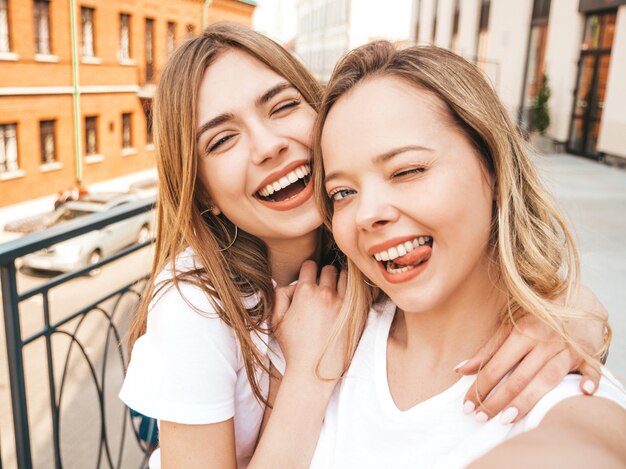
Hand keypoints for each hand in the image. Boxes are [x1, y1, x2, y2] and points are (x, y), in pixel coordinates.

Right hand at [271, 260, 347, 381]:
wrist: (313, 372)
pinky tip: (347, 299)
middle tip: (322, 288)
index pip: (310, 265)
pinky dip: (353, 291)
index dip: (307, 272)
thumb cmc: (293, 347)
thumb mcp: (276, 320)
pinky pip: (359, 291)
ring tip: (336, 292)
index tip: (309, 280)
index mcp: (305, 292)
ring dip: (340, 281)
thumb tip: (291, 284)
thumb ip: (280, 295)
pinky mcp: (357, 313)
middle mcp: (325, 294)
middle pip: (329, 269)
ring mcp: (343, 303)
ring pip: (345, 276)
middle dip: (324, 275)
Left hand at [457, 284, 607, 422]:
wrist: (577, 301)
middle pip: (519, 376)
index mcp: (522, 332)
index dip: (480, 387)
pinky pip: (591, 369)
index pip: (496, 365)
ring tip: (507, 419)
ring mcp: (567, 348)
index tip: (467, 406)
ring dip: (528, 401)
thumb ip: (487, 350)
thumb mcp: (510, 327)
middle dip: (498, 400)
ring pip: (547, 379)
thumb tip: (459, 370)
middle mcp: (544, 341)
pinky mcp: (588, 354)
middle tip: (481, 418)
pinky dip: (589, 380)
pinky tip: (583, 393)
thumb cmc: (537, 318)